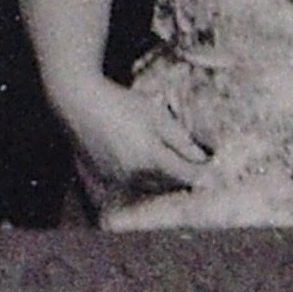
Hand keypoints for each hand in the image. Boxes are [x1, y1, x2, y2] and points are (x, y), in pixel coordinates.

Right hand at [58, 78, 212, 206]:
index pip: (187, 176)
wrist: (79, 104)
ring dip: (164, 181)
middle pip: (169, 185)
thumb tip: (202, 158)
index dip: (203, 174)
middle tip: (195, 167)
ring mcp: (118, 179)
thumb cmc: (120, 104)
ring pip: (150, 187)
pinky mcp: (105, 178)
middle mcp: (135, 175)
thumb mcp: (157, 116)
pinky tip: (145, 164)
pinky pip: (131, 185)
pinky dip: (143, 179)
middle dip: (183, 178)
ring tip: (172, 166)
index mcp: (151, 158)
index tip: (213, 169)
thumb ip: (180, 140)